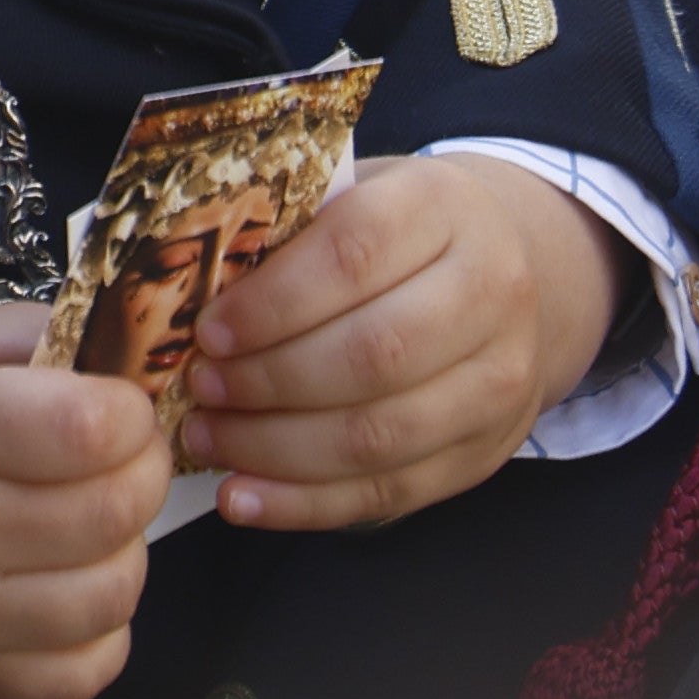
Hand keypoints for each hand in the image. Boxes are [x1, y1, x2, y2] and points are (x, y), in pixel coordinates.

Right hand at [0, 300, 173, 698]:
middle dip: (141, 471)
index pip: (91, 431)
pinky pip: (79, 675)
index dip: (129, 410)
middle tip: (115, 455)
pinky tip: (75, 589)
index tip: (112, 403)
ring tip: (94, 522)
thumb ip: (33, 335)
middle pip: (114, 512)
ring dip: (127, 550)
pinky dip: (102, 634)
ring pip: (111, 597)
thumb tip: (125, 364)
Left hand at [185, 152, 620, 530]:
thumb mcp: (355, 196)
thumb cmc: (399, 233)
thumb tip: (186, 288)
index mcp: (444, 209)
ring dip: (277, 448)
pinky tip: (245, 497)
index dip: (274, 301)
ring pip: (380, 435)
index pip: (355, 254)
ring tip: (208, 438)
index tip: (209, 330)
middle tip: (200, 387)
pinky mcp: (484, 452)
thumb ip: (289, 232)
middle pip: (372, 355)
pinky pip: (389, 492)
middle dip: (269, 381)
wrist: (512, 270)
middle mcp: (491, 293)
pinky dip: (305, 503)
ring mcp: (499, 382)